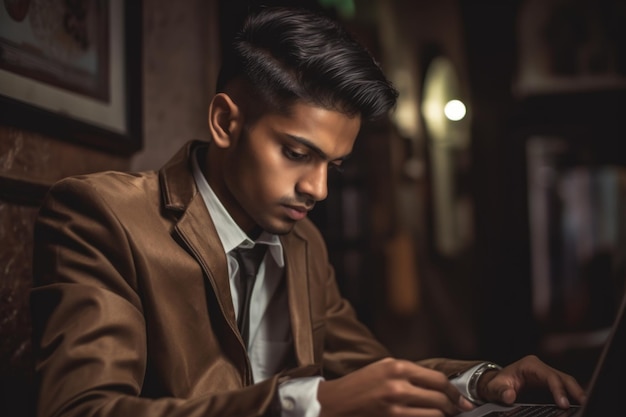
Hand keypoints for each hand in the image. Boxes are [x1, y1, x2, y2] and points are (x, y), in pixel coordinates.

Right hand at [317, 357, 474, 416]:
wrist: (334, 403)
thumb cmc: (358, 385)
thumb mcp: (383, 368)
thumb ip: (410, 373)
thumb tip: (437, 386)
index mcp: (398, 368)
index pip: (439, 380)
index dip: (456, 393)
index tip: (463, 401)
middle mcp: (398, 386)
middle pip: (440, 400)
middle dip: (454, 408)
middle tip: (459, 411)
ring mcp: (395, 407)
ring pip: (434, 416)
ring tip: (444, 416)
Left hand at [476, 355, 586, 408]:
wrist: (495, 386)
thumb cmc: (495, 385)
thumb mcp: (494, 388)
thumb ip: (501, 392)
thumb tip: (509, 396)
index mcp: (530, 365)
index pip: (549, 376)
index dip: (558, 389)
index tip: (563, 404)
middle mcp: (541, 369)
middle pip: (563, 378)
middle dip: (575, 390)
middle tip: (584, 404)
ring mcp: (547, 377)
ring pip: (567, 383)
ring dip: (577, 394)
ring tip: (585, 406)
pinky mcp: (550, 387)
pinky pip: (564, 391)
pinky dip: (572, 398)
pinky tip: (578, 407)